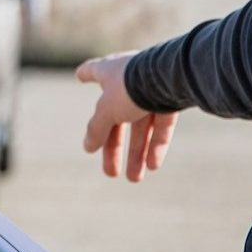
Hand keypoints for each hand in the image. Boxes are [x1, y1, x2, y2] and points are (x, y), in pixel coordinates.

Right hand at [76, 52, 178, 181]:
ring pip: (142, 127)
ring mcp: (152, 90)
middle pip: (117, 117)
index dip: (86, 74)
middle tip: (110, 173)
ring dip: (137, 153)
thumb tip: (87, 146)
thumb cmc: (132, 87)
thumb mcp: (107, 110)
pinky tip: (153, 166)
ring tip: (134, 179)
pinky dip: (156, 145)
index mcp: (109, 72)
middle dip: (114, 147)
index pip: (93, 71)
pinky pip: (161, 126)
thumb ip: (97, 129)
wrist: (171, 77)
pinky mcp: (172, 100)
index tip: (79, 76)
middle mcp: (130, 79)